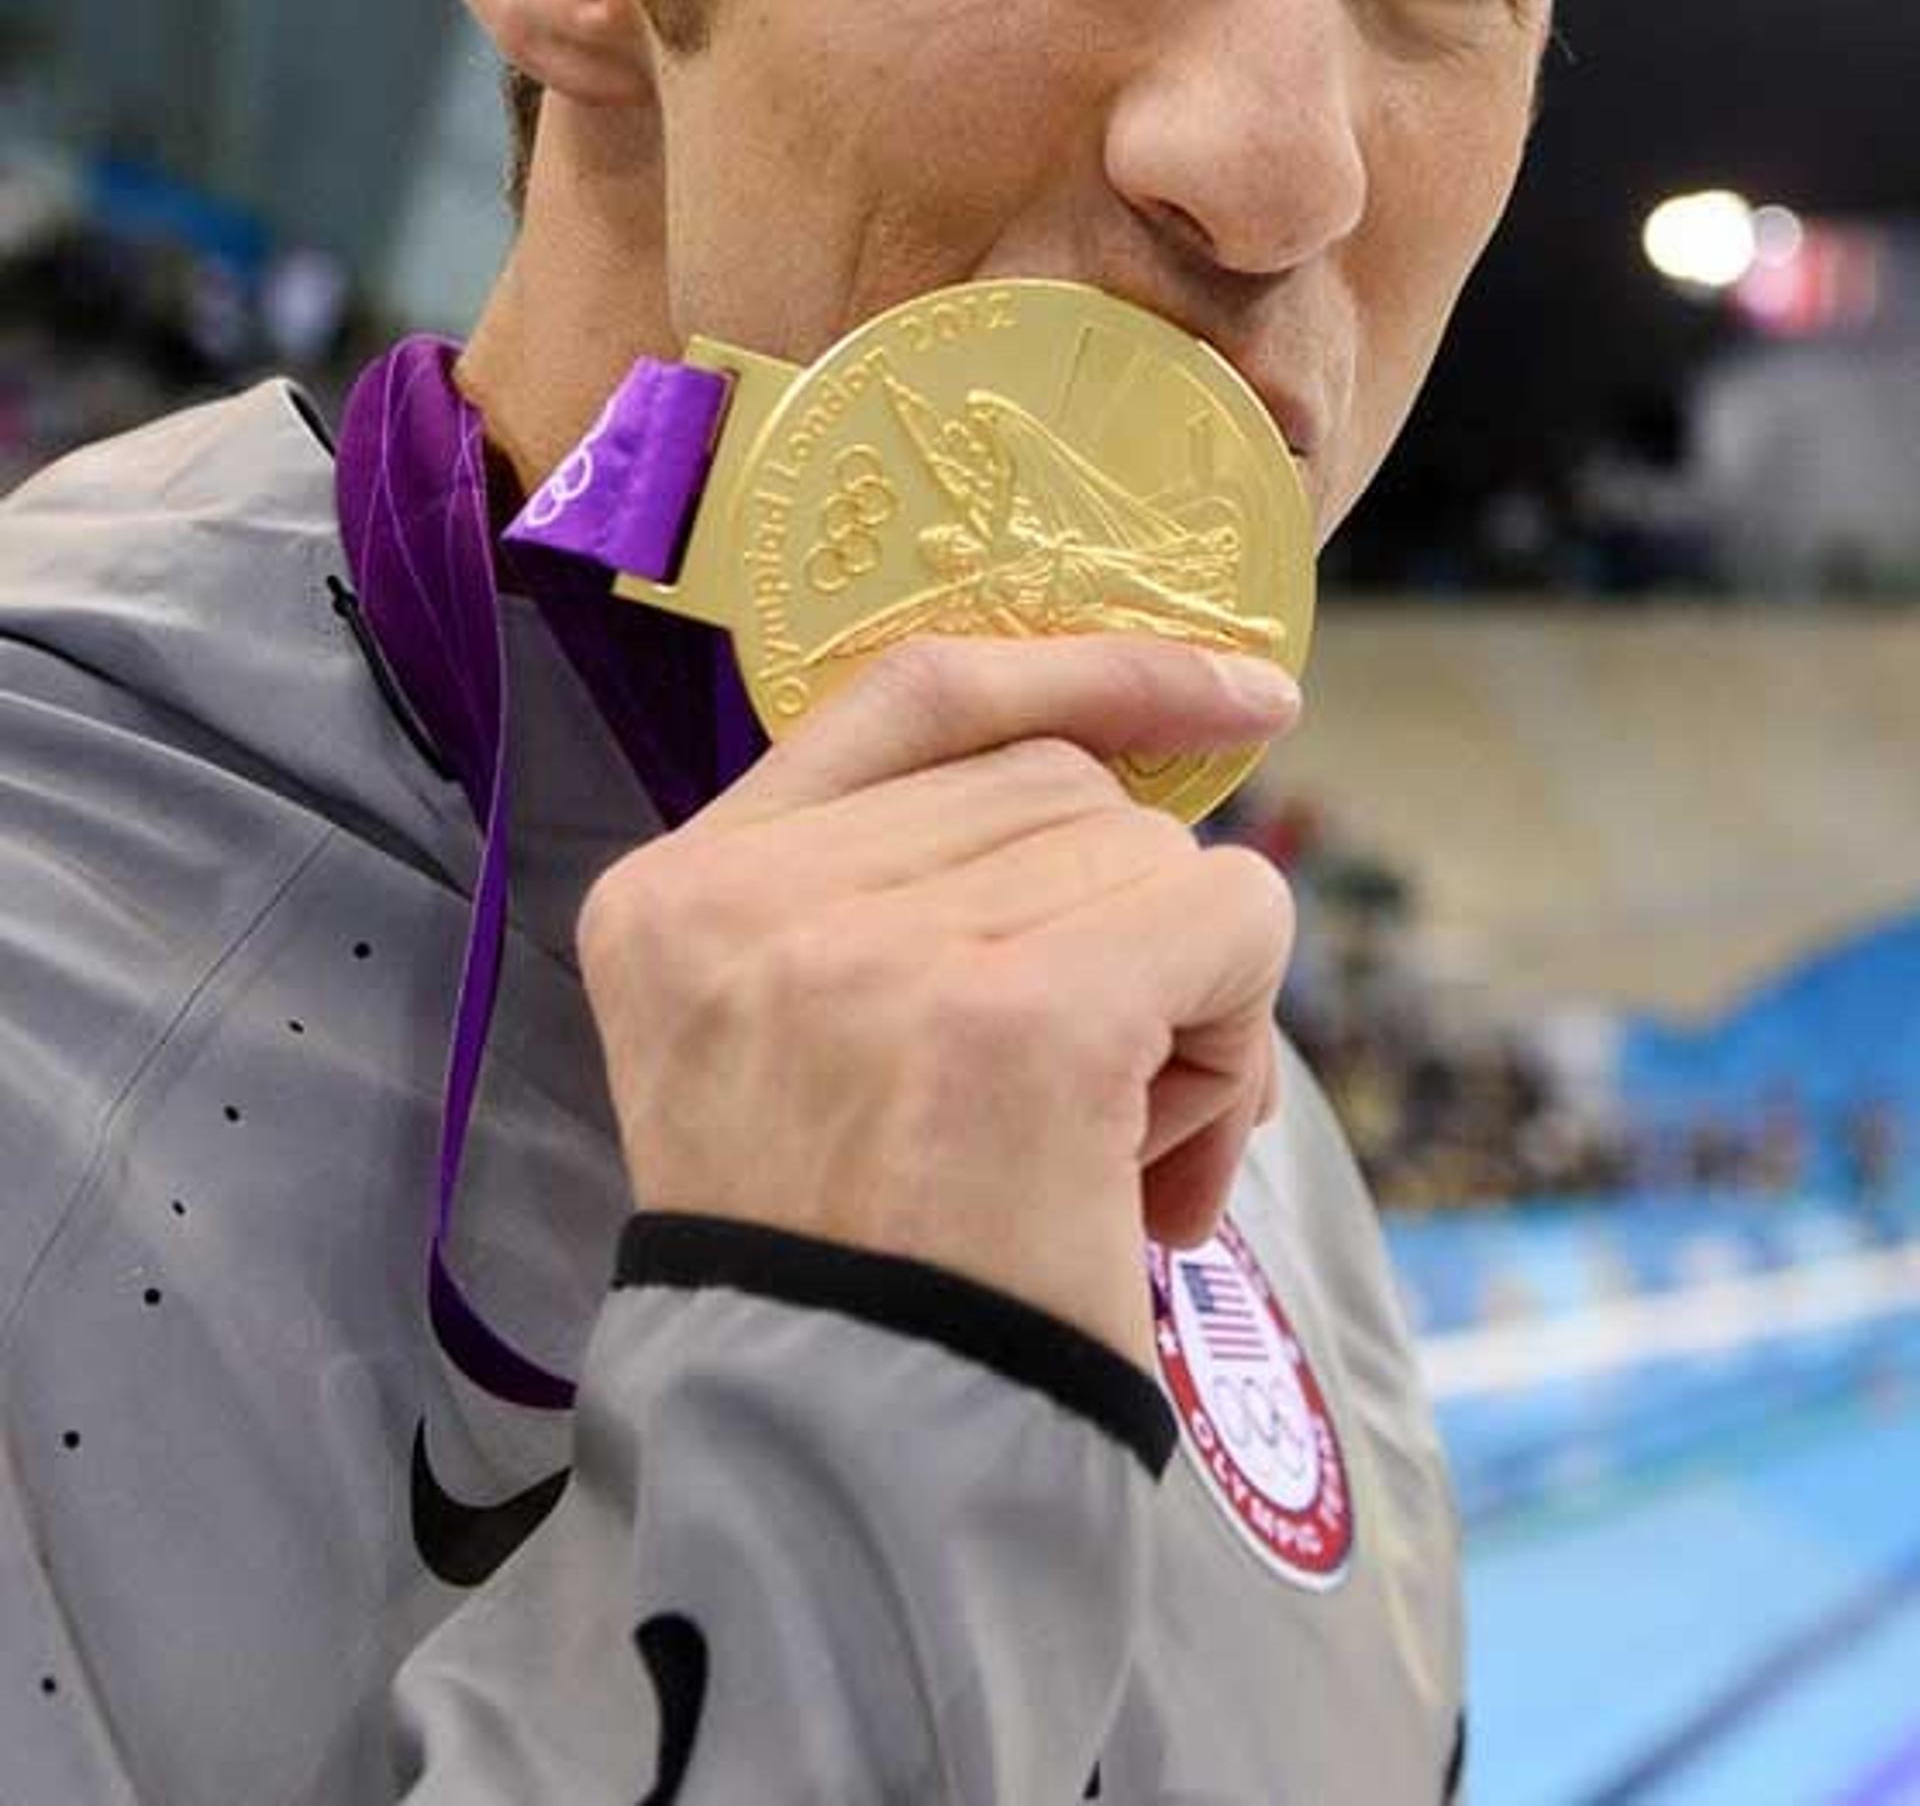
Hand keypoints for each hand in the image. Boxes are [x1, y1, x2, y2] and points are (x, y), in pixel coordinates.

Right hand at [577, 634, 1299, 1373]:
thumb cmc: (856, 1288)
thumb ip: (910, 900)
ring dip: (1188, 1002)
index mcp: (677, 895)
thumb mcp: (798, 1054)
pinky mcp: (1019, 1022)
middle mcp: (755, 900)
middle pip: (1060, 785)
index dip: (1088, 669)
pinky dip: (1242, 1030)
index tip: (1229, 694)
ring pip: (1150, 855)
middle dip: (1126, 921)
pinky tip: (1170, 1180)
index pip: (918, 692)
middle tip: (1106, 1106)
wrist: (844, 1494)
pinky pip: (1227, 917)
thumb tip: (1150, 781)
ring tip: (1118, 1164)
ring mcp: (878, 952)